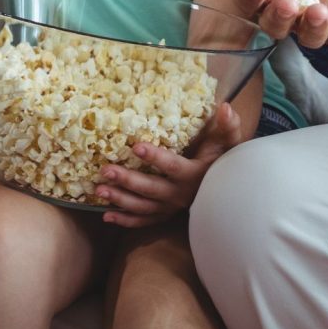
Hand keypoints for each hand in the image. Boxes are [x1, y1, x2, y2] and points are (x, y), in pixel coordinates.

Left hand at [95, 101, 246, 226]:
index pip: (172, 167)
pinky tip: (106, 216)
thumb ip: (228, 125)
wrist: (227, 188)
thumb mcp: (228, 143)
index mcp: (194, 174)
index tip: (136, 146)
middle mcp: (181, 195)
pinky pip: (144, 221)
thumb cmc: (224, 160)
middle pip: (151, 189)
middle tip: (105, 170)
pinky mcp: (165, 215)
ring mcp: (171, 208)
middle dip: (127, 180)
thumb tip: (225, 107)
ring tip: (99, 190)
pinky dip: (126, 220)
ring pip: (143, 207)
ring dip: (120, 200)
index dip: (155, 157)